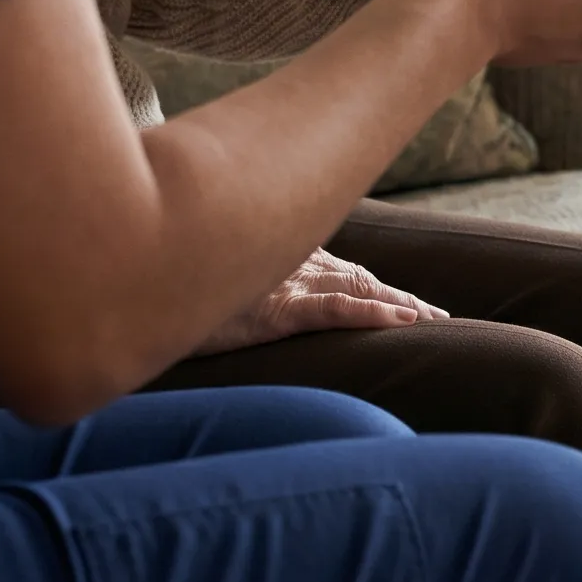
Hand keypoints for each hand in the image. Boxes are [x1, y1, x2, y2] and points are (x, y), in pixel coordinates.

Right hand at [188, 250, 444, 357]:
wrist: (143, 292)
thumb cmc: (171, 291)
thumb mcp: (214, 289)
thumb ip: (240, 286)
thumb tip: (250, 298)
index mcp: (282, 259)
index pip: (342, 272)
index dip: (377, 287)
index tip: (409, 305)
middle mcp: (292, 265)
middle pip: (361, 279)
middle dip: (401, 298)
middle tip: (439, 317)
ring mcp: (288, 284)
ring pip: (361, 290)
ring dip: (401, 305)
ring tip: (435, 321)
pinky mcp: (279, 308)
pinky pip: (336, 309)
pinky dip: (374, 312)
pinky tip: (404, 320)